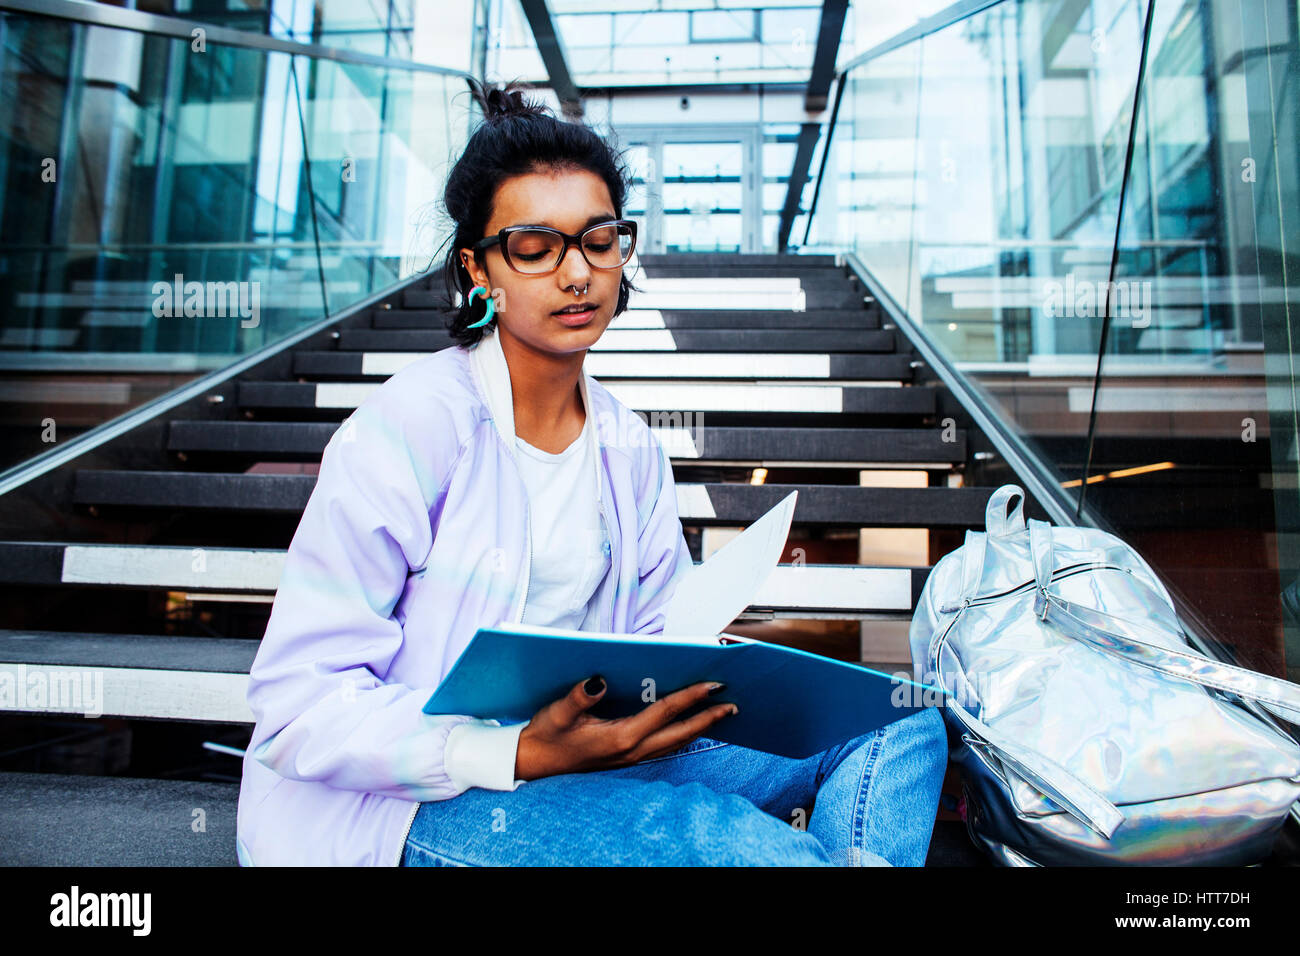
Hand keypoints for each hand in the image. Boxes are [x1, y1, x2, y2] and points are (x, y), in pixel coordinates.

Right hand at [513, 676, 737, 780]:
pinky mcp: (626, 759)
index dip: (690, 697)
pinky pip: (663, 748)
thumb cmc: (547, 734)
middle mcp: (631, 750)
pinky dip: (682, 737)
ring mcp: (630, 758)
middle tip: (733, 705)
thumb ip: (579, 696)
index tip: (713, 685)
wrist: (534, 761)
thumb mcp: (558, 712)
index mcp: (620, 737)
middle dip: (708, 719)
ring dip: (699, 730)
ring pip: (674, 744)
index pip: (664, 712)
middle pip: (679, 734)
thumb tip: (601, 680)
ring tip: (720, 716)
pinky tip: (688, 730)